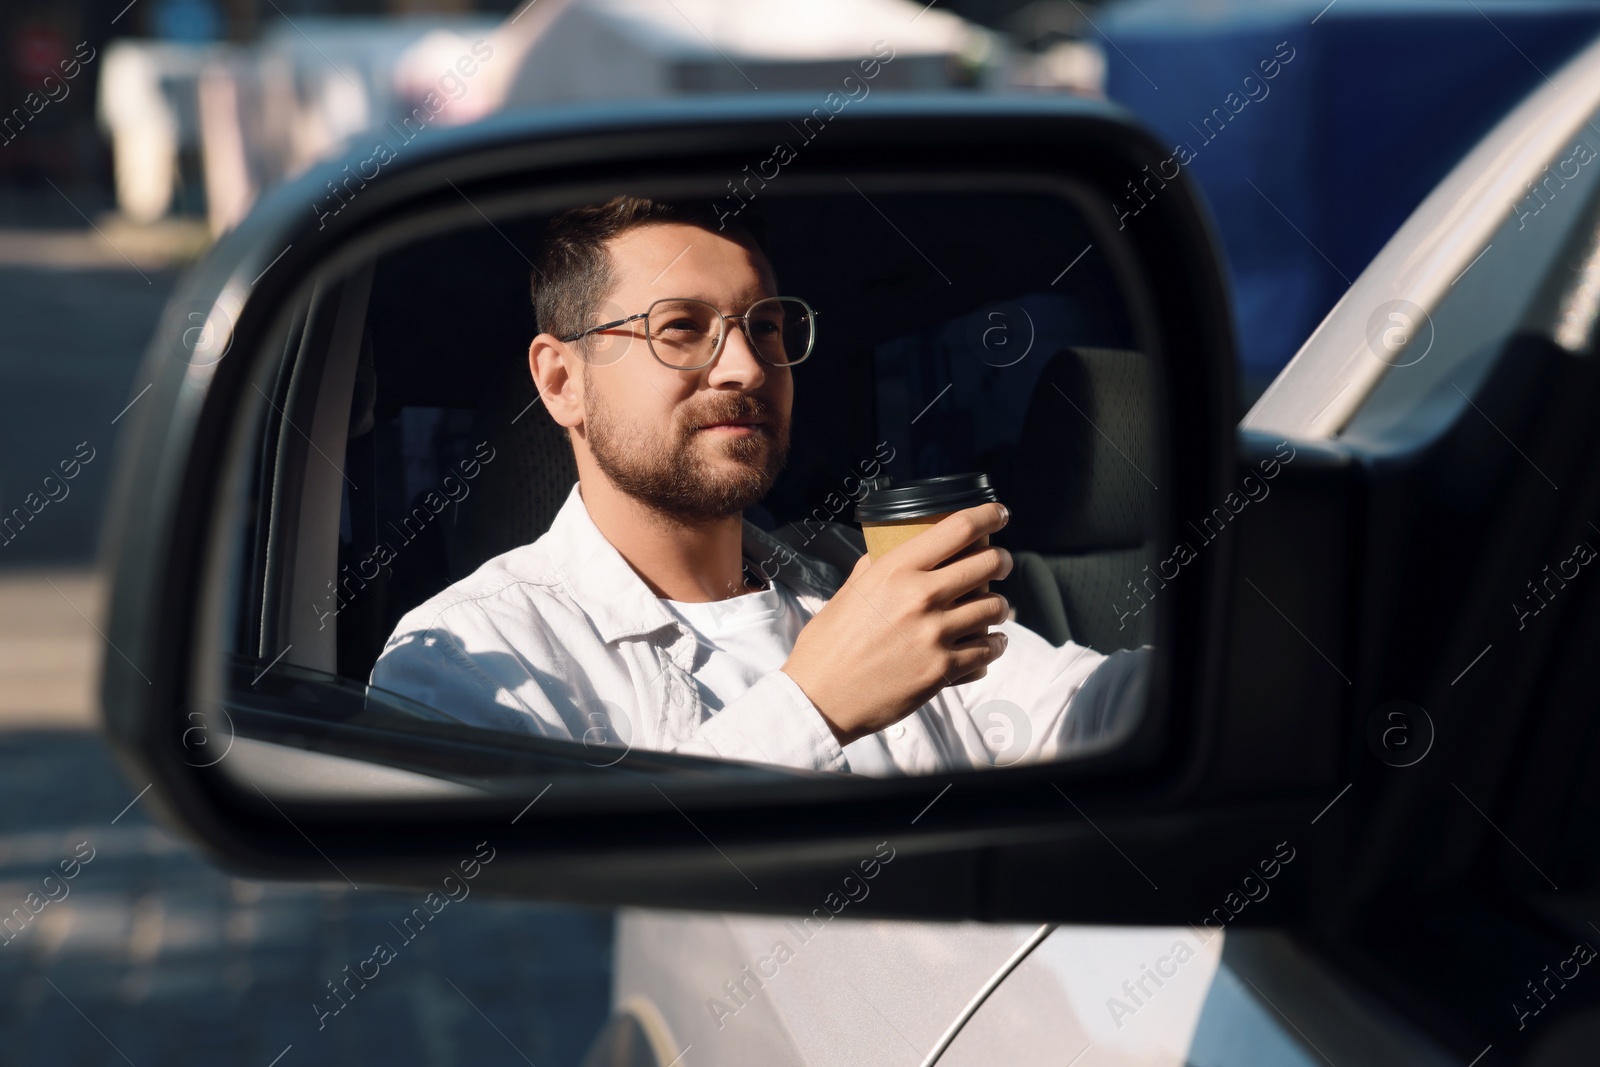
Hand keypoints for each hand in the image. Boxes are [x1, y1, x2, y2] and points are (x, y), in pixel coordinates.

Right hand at [780, 502, 1014, 746]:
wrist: (820, 699)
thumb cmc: (827, 644)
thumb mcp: (848, 593)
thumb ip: (874, 568)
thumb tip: (889, 549)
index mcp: (895, 570)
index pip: (958, 529)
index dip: (988, 516)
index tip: (999, 514)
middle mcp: (920, 596)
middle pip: (987, 564)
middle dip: (1001, 560)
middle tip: (1000, 563)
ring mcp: (935, 634)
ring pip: (995, 607)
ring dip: (999, 606)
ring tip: (995, 608)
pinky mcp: (943, 670)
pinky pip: (989, 648)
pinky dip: (996, 644)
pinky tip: (992, 642)